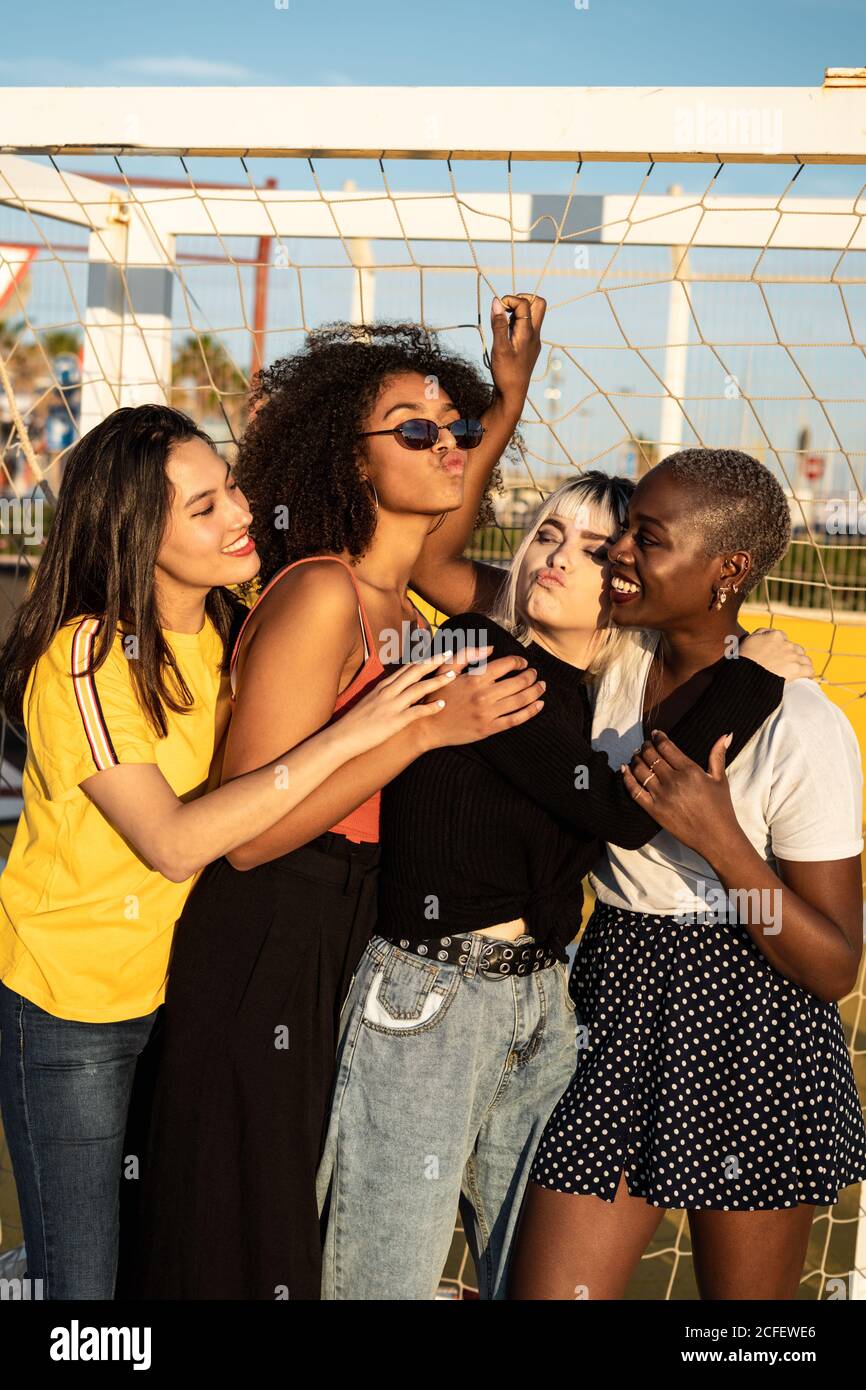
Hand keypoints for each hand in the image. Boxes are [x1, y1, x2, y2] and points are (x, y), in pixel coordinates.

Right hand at [333, 650, 475, 756]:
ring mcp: (391, 705)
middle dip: (433, 662)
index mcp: (383, 686)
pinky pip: (416, 712)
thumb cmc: (356, 722)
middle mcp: (388, 692)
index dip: (423, 660)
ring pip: (418, 688)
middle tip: (449, 654)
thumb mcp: (370, 702)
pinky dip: (430, 707)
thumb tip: (398, 691)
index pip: (406, 668)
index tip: (437, 653)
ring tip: (453, 676)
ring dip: (437, 681)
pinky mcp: (393, 721)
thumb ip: (384, 694)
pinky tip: (443, 704)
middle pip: (414, 672)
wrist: (342, 737)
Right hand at [419, 650, 545, 749]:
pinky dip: (531, 712)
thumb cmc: (435, 695)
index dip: (519, 661)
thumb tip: (491, 648)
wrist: (425, 726)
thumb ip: (467, 654)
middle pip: (519, 682)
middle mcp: (484, 695)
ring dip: (536, 691)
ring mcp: (488, 713)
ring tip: (541, 686)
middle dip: (531, 676)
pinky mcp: (489, 728)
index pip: (506, 664)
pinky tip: (539, 705)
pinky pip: (516, 719)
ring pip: (521, 700)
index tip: (522, 662)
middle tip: (535, 673)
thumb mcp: (445, 669)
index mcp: (475, 678)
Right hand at [489, 293, 545, 410]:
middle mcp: (535, 334)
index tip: (498, 309)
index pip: (525, 303)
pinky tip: (506, 334)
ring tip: (504, 323)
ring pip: (533, 315)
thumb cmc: (506, 373)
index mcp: (529, 333)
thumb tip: (496, 301)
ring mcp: (533, 340)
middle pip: (538, 304)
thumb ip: (498, 324)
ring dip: (518, 311)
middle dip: (521, 299)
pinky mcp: (529, 347)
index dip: (510, 300)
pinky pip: (527, 326)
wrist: (513, 394)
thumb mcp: (499, 347)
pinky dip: (516, 323)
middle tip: (507, 308)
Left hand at [621, 727, 738, 855]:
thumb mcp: (720, 779)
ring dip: (636, 759)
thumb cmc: (721, 808)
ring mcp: (662, 796)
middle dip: (646, 747)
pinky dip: (626, 778)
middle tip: (645, 745)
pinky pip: (634, 791)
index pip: (667, 747)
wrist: (716, 837)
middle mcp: (673, 781)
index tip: (655, 734)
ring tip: (637, 756)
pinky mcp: (654, 810)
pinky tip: (624, 769)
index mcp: (690, 771)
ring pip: (640, 770)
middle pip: (651, 756)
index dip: (658, 737)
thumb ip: (718, 755)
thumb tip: (726, 734)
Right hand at [740, 627, 813, 679]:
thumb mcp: (749, 640)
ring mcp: (793, 657)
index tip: (778, 654)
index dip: (781, 647)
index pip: (784, 638)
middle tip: (786, 665)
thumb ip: (760, 632)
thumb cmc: (745, 659)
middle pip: (796, 649)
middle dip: (793, 655)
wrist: (747, 675)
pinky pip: (809, 670)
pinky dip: (808, 674)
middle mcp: (787, 645)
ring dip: (802, 665)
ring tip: (797, 673)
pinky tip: (805, 677)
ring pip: (805, 659)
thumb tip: (769, 632)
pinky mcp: (797, 670)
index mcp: (776, 636)